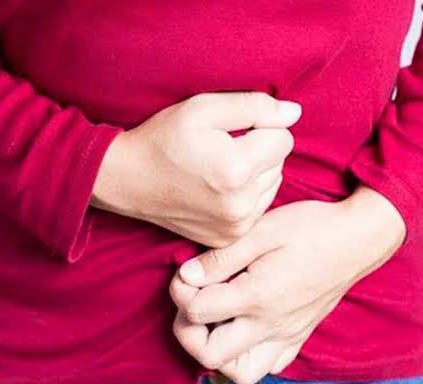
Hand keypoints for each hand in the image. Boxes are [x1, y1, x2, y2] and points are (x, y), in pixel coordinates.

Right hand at [91, 92, 301, 246]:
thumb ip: (255, 107)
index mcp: (236, 170)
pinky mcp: (228, 237)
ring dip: (256, 173)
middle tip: (223, 148)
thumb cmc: (164, 138)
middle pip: (280, 164)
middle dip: (259, 150)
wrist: (128, 180)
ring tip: (221, 167)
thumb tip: (294, 114)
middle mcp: (240, 204)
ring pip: (273, 186)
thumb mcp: (203, 109)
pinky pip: (258, 207)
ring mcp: (235, 226)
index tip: (234, 129)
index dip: (261, 127)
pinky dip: (247, 195)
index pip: (284, 139)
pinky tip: (220, 187)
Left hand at [169, 185, 405, 383]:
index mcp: (257, 296)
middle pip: (210, 355)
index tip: (186, 272)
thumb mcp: (261, 231)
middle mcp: (270, 324)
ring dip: (217, 353)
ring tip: (215, 322)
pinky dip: (248, 356)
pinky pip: (269, 366)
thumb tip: (187, 275)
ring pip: (240, 372)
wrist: (358, 238)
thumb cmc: (310, 228)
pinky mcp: (299, 336)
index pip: (197, 311)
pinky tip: (244, 328)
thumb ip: (221, 257)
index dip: (180, 291)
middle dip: (188, 332)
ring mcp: (287, 335)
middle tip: (193, 304)